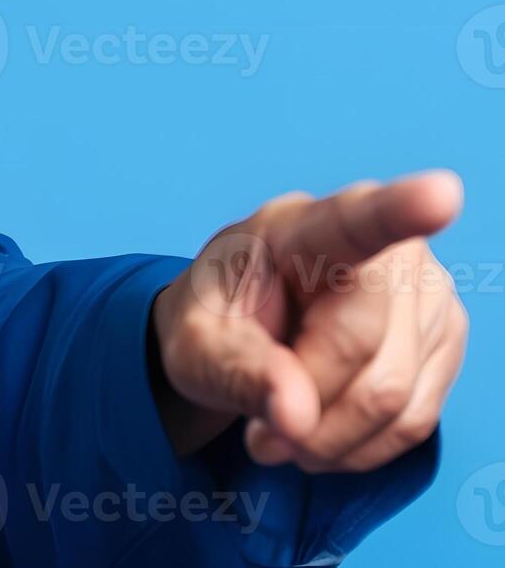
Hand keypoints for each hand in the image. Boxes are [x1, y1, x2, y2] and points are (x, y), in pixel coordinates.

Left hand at [150, 172, 467, 472]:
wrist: (236, 338)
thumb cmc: (212, 327)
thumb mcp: (193, 348)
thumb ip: (236, 372)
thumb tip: (296, 416)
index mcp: (299, 229)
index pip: (353, 221)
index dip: (401, 209)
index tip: (441, 194)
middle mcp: (380, 247)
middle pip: (365, 352)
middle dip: (308, 411)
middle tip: (259, 434)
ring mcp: (425, 290)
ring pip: (396, 397)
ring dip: (331, 438)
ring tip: (283, 430)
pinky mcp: (445, 335)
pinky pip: (416, 419)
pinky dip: (362, 446)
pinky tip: (323, 434)